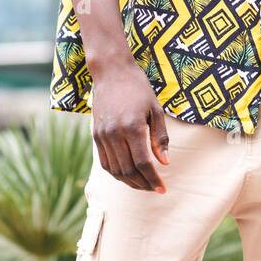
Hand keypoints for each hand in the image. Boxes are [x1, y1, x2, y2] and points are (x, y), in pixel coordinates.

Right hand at [90, 57, 171, 193]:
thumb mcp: (156, 110)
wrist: (111, 72)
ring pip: (115, 170)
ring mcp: (102, 136)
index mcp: (132, 127)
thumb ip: (160, 138)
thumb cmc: (138, 88)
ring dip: (130, 182)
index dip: (153, 179)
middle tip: (155, 188)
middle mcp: (115, 134)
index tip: (163, 188)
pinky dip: (117, 173)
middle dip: (143, 184)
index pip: (143, 163)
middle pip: (128, 170)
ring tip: (143, 184)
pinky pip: (105, 162)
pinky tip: (128, 175)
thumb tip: (165, 163)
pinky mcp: (95, 135)